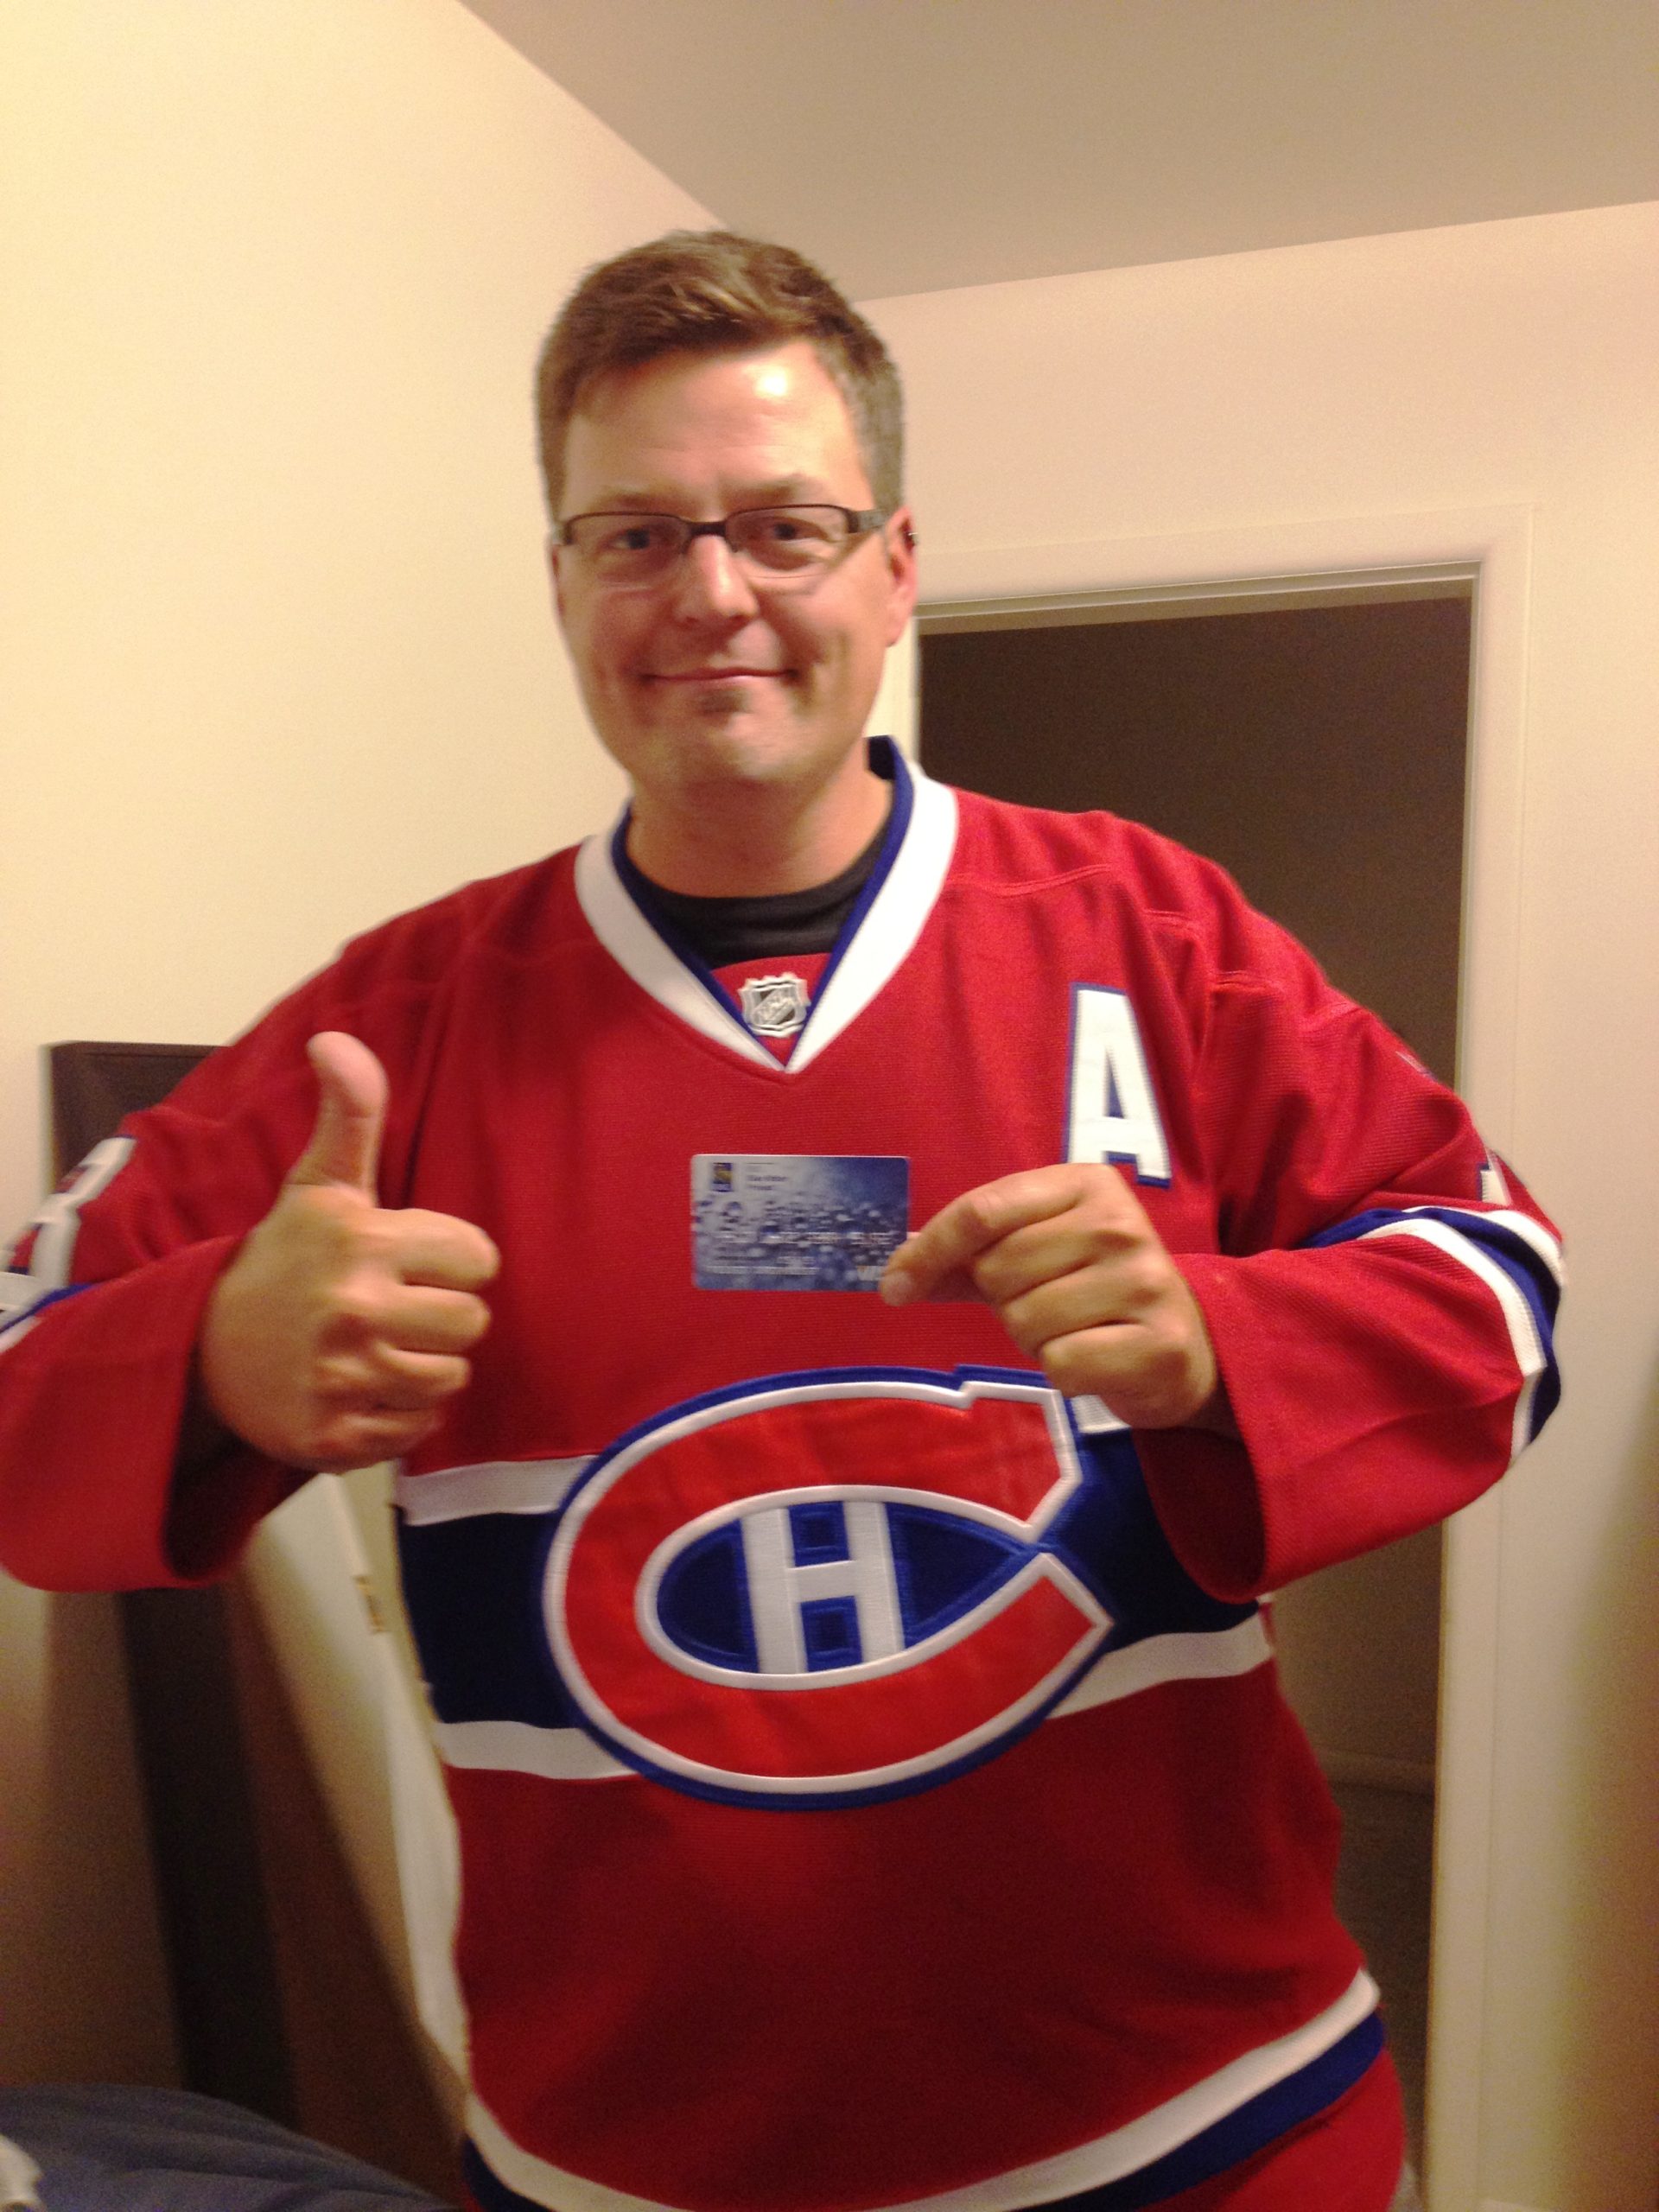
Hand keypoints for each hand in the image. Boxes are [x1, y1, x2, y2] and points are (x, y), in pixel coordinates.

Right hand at [198, 1032, 498, 1469]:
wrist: (201, 1348)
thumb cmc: (283, 1260)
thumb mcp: (318, 1184)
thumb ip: (351, 1113)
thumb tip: (336, 1039)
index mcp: (361, 1242)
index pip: (479, 1258)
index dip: (453, 1261)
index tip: (412, 1262)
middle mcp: (353, 1309)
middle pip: (472, 1324)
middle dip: (442, 1318)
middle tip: (394, 1309)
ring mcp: (341, 1378)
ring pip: (451, 1380)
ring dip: (423, 1368)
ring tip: (378, 1348)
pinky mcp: (333, 1436)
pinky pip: (416, 1431)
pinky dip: (398, 1416)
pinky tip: (361, 1389)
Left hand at [880, 1163, 1228, 1431]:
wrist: (1185, 1345)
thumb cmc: (1094, 1291)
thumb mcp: (1036, 1255)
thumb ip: (967, 1257)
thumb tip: (894, 1272)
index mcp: (1086, 1183)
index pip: (983, 1211)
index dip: (929, 1251)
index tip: (893, 1287)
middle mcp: (1119, 1222)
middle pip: (998, 1270)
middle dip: (1003, 1300)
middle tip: (1046, 1303)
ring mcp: (1143, 1280)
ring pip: (1024, 1321)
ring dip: (1033, 1338)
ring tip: (1074, 1328)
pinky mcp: (1155, 1342)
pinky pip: (1059, 1363)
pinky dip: (1062, 1370)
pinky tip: (1095, 1357)